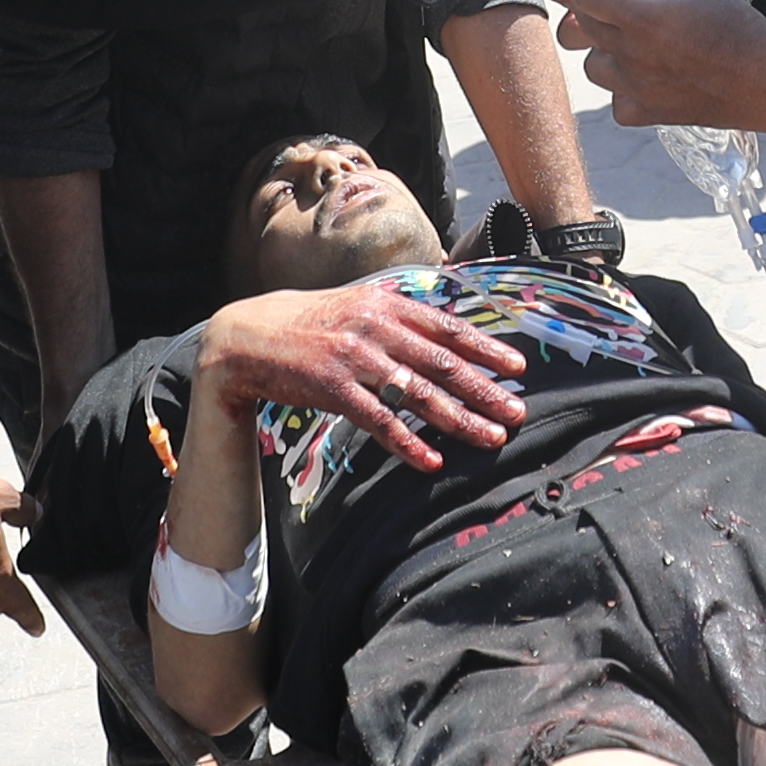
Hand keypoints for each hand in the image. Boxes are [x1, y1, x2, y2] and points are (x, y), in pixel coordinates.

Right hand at [198, 278, 530, 468]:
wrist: (247, 337)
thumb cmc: (309, 323)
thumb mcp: (357, 306)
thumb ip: (398, 317)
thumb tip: (441, 332)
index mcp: (387, 304)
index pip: (447, 327)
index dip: (485, 348)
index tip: (518, 367)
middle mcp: (376, 327)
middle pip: (442, 363)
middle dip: (485, 390)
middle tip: (517, 413)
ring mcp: (354, 357)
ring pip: (417, 394)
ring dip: (458, 419)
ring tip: (489, 438)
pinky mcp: (332, 387)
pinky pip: (378, 420)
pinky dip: (407, 442)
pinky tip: (431, 460)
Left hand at [549, 0, 765, 140]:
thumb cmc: (737, 28)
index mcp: (640, 16)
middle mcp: (629, 53)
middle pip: (581, 27)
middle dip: (588, 11)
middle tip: (606, 5)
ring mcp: (635, 88)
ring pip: (591, 65)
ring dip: (604, 51)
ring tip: (633, 45)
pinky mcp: (647, 114)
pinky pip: (615, 100)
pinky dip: (624, 89)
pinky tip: (648, 78)